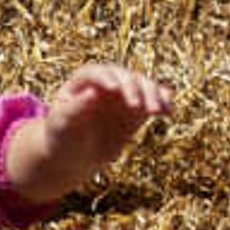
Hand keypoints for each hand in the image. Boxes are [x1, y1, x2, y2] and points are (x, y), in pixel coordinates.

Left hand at [2, 62, 170, 206]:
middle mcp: (106, 83)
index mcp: (82, 81)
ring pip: (143, 86)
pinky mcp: (137, 108)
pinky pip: (153, 101)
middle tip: (140, 107)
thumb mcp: (61, 126)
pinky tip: (168, 112)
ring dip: (153, 96)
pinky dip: (162, 104)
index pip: (98, 73)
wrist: (73, 157)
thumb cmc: (61, 138)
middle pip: (125, 77)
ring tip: (158, 111)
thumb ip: (74, 109)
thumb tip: (92, 93)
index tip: (114, 90)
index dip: (107, 78)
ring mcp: (124, 95)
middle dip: (134, 89)